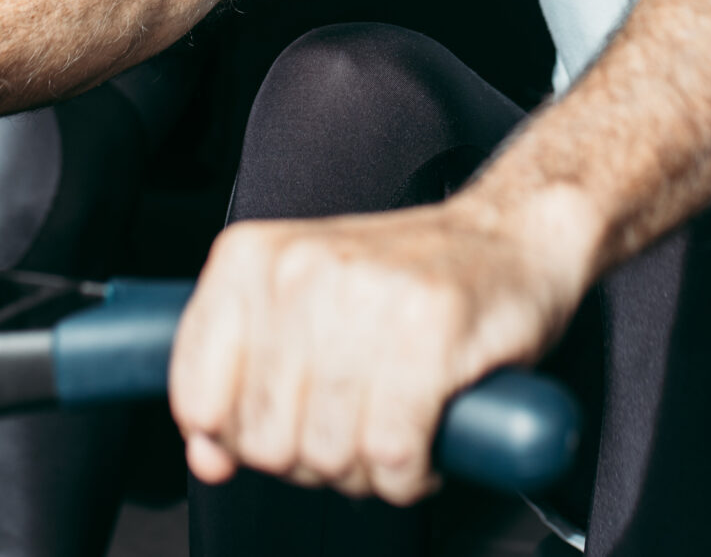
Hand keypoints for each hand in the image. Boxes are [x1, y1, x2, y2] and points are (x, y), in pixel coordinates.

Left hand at [167, 198, 585, 502]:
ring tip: (393, 422)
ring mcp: (365, 297)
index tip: (283, 423)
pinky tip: (424, 440)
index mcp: (250, 257)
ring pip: (331, 454)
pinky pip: (394, 456)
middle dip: (313, 458)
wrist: (511, 238)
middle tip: (354, 422)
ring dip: (368, 468)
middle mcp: (299, 269)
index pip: (198, 396)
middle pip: (267, 440)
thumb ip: (242, 378)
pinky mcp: (430, 333)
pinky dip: (412, 472)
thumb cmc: (403, 281)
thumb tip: (209, 456)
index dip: (240, 437)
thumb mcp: (300, 309)